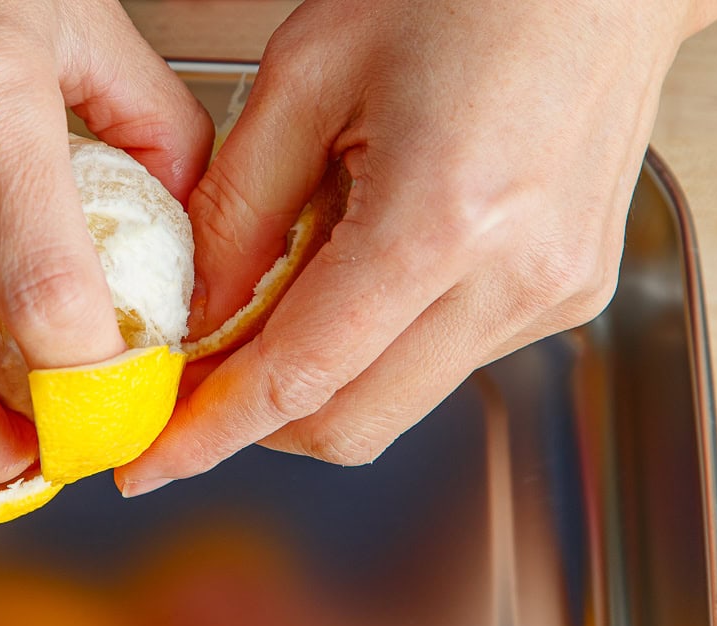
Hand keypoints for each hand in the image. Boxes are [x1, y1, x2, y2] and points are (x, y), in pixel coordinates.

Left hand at [117, 0, 712, 494]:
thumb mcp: (306, 72)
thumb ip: (239, 210)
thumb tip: (200, 313)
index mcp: (443, 218)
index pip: (301, 378)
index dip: (212, 435)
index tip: (153, 463)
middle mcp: (513, 277)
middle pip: (351, 424)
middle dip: (259, 418)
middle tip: (199, 377)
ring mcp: (550, 293)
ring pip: (394, 401)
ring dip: (318, 376)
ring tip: (289, 288)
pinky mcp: (563, 292)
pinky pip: (440, 360)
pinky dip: (374, 345)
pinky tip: (358, 274)